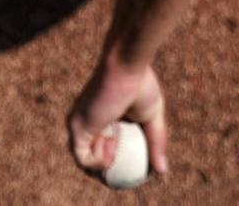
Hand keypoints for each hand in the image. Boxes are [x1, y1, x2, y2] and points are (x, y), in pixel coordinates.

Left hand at [66, 58, 170, 180]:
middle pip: (90, 156)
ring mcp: (78, 124)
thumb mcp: (152, 117)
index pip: (100, 146)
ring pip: (84, 159)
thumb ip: (156, 143)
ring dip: (103, 162)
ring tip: (116, 145)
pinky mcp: (76, 127)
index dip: (113, 161)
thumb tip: (163, 171)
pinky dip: (99, 160)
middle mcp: (85, 121)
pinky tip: (112, 145)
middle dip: (105, 169)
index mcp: (100, 117)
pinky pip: (82, 157)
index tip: (130, 169)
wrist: (125, 66)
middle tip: (124, 172)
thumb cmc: (140, 84)